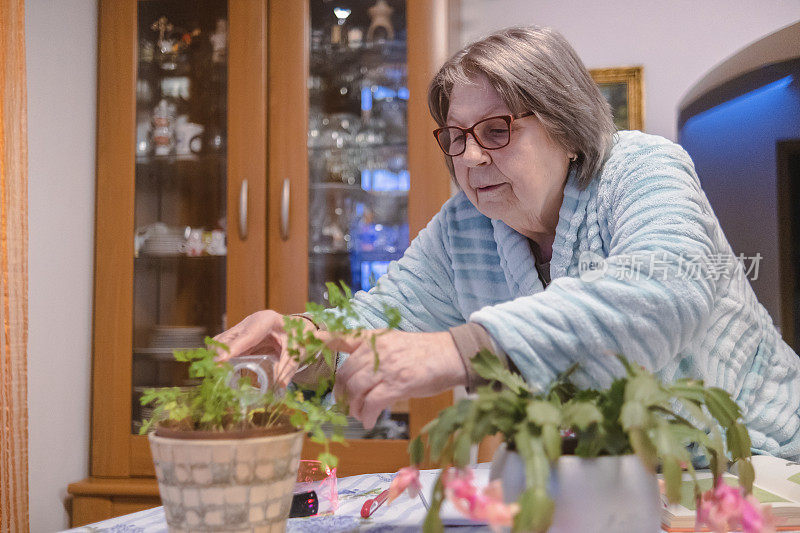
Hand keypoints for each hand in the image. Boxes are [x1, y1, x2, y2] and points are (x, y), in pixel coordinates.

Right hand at [213, 310, 315, 387]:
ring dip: (218, 358)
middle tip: (217, 374)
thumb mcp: (298, 351)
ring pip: (222, 342)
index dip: (232, 348)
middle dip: (219, 355)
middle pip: (228, 337)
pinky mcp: (240, 337)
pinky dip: (222, 359)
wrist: (300, 328)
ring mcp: (243, 328)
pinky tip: (222, 372)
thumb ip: (289, 368)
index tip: (220, 360)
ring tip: (217, 376)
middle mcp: (251, 321)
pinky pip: (225, 348)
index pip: (247, 335)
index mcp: (267, 320)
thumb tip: (280, 387)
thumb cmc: (300, 336)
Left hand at [318, 329, 466, 428]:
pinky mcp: (398, 383)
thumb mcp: (396, 343)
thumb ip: (376, 354)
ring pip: (356, 390)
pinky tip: (369, 421)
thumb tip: (358, 376)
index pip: (343, 335)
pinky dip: (367, 415)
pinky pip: (372, 403)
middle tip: (344, 405)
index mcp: (376, 338)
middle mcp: (378, 349)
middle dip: (341, 393)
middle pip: (345, 373)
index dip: (324, 339)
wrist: (452, 355)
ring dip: (353, 407)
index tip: (310, 342)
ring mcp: (387, 366)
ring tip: (358, 415)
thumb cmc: (426, 353)